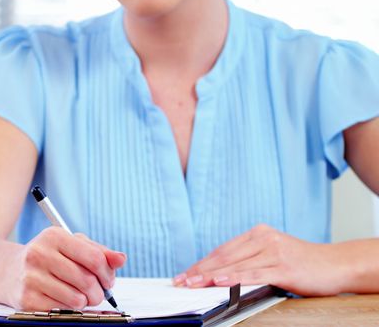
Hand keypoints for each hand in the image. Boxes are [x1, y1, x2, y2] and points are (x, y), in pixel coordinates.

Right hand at [0, 227, 125, 309]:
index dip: (108, 273)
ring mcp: (31, 277)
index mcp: (54, 236)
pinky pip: (62, 311)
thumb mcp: (70, 246)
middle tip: (96, 293)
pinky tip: (63, 301)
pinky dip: (69, 310)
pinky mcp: (26, 299)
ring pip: (76, 299)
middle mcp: (40, 254)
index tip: (108, 280)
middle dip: (98, 292)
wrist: (6, 270)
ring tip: (79, 297)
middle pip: (87, 280)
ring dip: (84, 303)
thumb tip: (121, 259)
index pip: (94, 258)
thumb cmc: (47, 257)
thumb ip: (98, 251)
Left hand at [173, 224, 347, 295]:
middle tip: (181, 280)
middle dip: (199, 270)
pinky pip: (254, 273)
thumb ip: (248, 260)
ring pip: (235, 265)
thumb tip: (218, 274)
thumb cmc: (303, 263)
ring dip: (210, 276)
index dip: (201, 263)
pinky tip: (220, 282)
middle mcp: (264, 238)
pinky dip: (234, 278)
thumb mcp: (272, 255)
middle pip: (223, 256)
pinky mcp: (284, 267)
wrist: (336, 264)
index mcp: (258, 234)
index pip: (222, 250)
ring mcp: (274, 252)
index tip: (184, 274)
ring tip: (193, 283)